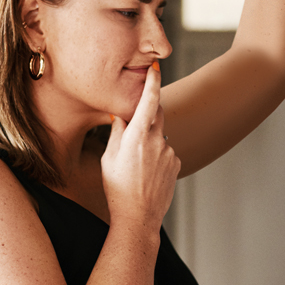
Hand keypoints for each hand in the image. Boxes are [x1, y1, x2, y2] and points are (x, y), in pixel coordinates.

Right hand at [101, 65, 178, 232]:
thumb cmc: (117, 188)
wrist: (138, 217)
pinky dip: (157, 156)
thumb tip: (120, 114)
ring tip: (136, 166)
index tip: (155, 67)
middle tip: (134, 130)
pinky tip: (147, 174)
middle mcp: (156, 140)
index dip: (153, 81)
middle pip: (156, 114)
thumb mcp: (109, 157)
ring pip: (159, 136)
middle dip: (147, 114)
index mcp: (137, 136)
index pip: (148, 100)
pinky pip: (166, 152)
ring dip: (149, 142)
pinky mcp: (176, 163)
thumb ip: (117, 132)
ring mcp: (169, 152)